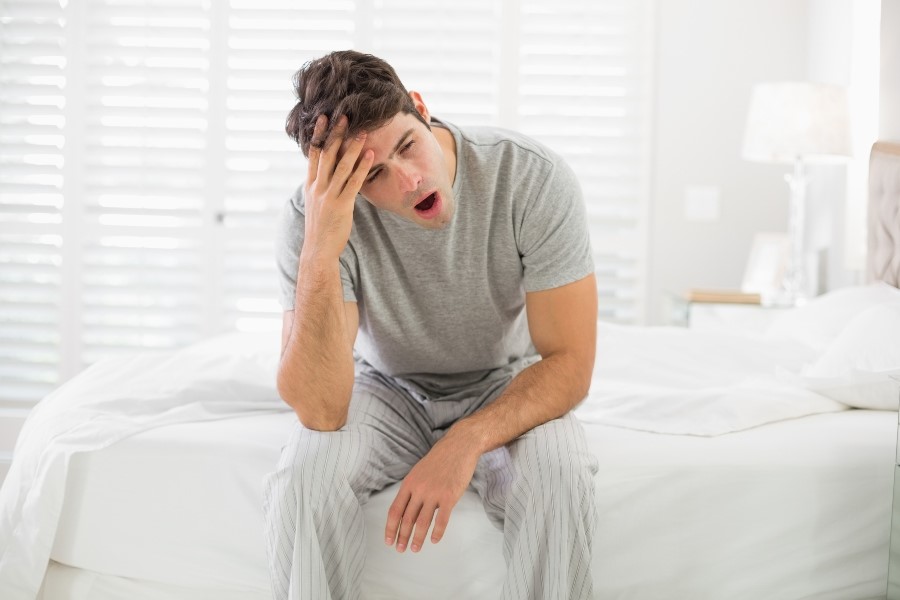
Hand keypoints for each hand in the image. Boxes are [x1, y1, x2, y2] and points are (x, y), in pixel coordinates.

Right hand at [302, 114, 373, 261]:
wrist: (317, 250)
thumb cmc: (320, 229)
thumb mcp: (316, 205)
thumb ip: (322, 188)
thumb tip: (331, 176)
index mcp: (311, 186)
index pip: (314, 154)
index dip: (319, 135)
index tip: (324, 118)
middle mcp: (317, 187)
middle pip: (327, 155)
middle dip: (336, 134)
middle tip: (344, 116)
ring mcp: (328, 196)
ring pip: (341, 166)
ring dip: (352, 147)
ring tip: (362, 132)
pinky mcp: (341, 205)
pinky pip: (353, 182)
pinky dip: (362, 167)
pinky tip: (370, 155)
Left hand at [384, 433, 479, 552]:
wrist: (459, 446)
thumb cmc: (440, 459)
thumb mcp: (419, 471)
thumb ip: (413, 489)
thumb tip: (408, 509)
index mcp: (409, 483)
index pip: (395, 510)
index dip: (390, 527)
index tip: (389, 540)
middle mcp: (419, 489)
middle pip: (407, 519)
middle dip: (402, 537)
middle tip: (401, 549)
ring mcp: (434, 493)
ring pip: (422, 522)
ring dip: (418, 538)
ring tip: (415, 549)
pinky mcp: (449, 496)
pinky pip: (441, 520)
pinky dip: (437, 533)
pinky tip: (435, 540)